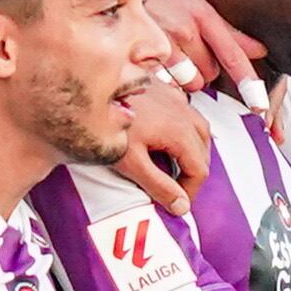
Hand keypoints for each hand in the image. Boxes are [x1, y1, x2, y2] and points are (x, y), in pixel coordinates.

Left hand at [118, 77, 213, 214]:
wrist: (86, 84)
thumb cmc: (106, 119)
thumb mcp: (131, 161)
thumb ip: (159, 186)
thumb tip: (181, 206)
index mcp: (180, 132)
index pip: (199, 170)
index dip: (190, 192)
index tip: (176, 203)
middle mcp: (184, 112)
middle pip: (204, 151)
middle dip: (193, 173)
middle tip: (177, 189)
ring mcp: (175, 98)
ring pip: (199, 130)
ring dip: (194, 151)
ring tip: (178, 165)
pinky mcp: (164, 89)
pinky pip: (187, 113)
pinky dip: (186, 131)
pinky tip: (168, 136)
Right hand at [140, 0, 267, 111]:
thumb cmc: (165, 4)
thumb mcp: (198, 9)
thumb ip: (229, 34)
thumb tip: (260, 51)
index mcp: (201, 15)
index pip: (232, 54)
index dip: (248, 82)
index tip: (260, 106)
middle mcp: (183, 28)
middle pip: (210, 74)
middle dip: (203, 69)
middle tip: (187, 52)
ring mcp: (161, 44)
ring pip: (190, 82)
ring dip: (185, 78)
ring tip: (172, 57)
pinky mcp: (142, 58)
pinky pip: (167, 84)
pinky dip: (167, 80)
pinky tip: (157, 63)